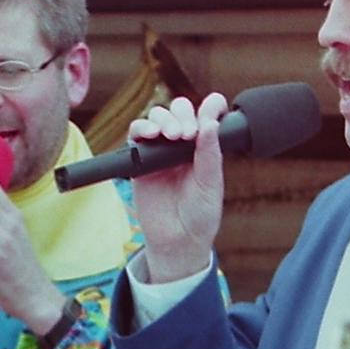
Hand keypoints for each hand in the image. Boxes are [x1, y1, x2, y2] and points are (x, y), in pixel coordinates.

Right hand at [128, 93, 228, 282]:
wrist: (177, 241)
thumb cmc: (199, 215)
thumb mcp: (210, 184)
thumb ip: (209, 154)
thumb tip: (211, 123)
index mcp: (204, 147)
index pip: (207, 116)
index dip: (209, 107)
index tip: (213, 108)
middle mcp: (182, 145)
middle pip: (178, 111)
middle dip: (182, 114)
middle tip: (186, 134)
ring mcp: (160, 151)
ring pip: (157, 117)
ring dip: (163, 119)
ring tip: (169, 135)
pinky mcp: (140, 161)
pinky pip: (136, 136)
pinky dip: (141, 128)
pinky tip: (151, 135)